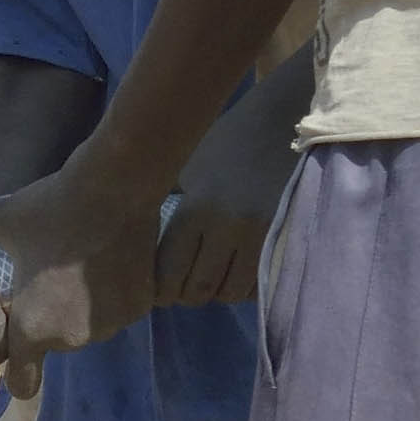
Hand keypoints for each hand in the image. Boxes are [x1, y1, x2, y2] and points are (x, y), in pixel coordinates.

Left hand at [0, 159, 160, 377]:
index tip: (17, 351)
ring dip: (80, 307)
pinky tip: (107, 258)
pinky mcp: (141, 306)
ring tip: (78, 264)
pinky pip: (117, 308)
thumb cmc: (50, 206)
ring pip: (88, 326)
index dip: (15, 370)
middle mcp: (73, 336)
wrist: (115, 187)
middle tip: (47, 282)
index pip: (20, 382)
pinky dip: (110, 292)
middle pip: (55, 345)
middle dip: (48, 321)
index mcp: (32, 328)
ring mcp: (112, 323)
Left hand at [159, 86, 302, 309]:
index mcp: (196, 208)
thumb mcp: (188, 168)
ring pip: (231, 293)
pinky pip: (258, 285)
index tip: (160, 290)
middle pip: (200, 289)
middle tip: (184, 288)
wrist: (283, 125)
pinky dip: (244, 287)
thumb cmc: (229, 144)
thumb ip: (168, 203)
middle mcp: (227, 226)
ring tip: (211, 279)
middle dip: (187, 295)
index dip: (162, 289)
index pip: (170, 271)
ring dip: (217, 293)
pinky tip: (236, 271)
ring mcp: (260, 236)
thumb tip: (135, 238)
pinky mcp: (284, 241)